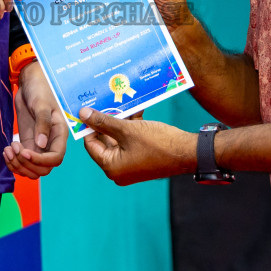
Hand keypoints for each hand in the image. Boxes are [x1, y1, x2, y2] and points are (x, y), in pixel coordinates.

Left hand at [4, 62, 67, 177]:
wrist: (31, 82)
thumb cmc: (40, 89)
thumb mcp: (42, 104)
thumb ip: (43, 123)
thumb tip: (41, 144)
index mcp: (59, 134)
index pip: (56, 158)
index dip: (40, 160)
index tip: (24, 151)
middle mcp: (50, 143)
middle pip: (43, 168)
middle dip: (27, 164)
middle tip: (14, 148)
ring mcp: (38, 145)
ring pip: (32, 169)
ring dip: (18, 165)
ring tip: (8, 150)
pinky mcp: (27, 143)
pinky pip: (22, 162)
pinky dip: (13, 162)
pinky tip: (6, 150)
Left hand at [78, 107, 196, 185]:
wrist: (188, 152)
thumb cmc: (157, 143)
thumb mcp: (127, 130)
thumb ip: (103, 121)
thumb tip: (83, 114)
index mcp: (111, 167)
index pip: (91, 143)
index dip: (90, 125)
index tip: (89, 107)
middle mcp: (119, 170)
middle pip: (105, 140)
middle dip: (107, 119)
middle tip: (105, 100)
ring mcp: (131, 165)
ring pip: (119, 138)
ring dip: (121, 120)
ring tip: (121, 101)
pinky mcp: (142, 158)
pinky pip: (131, 141)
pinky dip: (132, 126)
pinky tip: (136, 109)